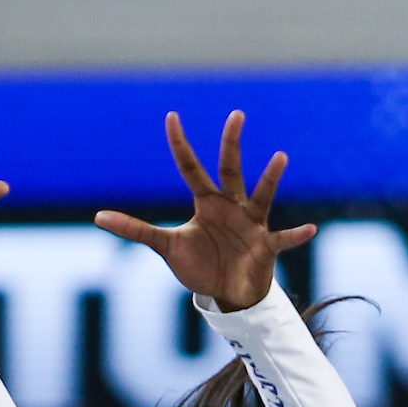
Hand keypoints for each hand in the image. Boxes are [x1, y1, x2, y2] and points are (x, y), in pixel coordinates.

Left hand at [94, 111, 314, 313]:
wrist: (227, 292)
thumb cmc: (199, 265)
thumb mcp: (165, 246)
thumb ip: (135, 230)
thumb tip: (98, 217)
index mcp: (206, 203)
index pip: (190, 168)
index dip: (180, 145)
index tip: (171, 117)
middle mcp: (231, 206)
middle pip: (230, 170)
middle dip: (231, 144)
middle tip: (236, 114)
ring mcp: (252, 224)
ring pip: (262, 196)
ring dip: (270, 179)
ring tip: (280, 157)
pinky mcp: (266, 247)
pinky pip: (284, 239)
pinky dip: (296, 235)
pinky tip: (309, 228)